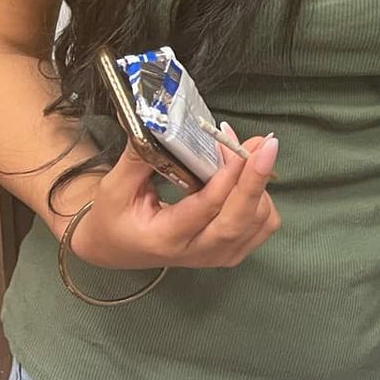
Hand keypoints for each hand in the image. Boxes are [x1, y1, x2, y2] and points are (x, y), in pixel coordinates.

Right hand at [67, 123, 279, 270]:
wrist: (115, 246)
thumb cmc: (114, 216)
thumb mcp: (114, 185)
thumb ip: (139, 156)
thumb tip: (160, 123)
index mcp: (165, 238)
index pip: (205, 208)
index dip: (227, 177)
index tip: (239, 146)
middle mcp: (196, 252)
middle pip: (240, 221)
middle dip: (257, 179)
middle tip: (265, 144)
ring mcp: (218, 255)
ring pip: (258, 222)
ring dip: (258, 183)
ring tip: (239, 150)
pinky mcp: (231, 251)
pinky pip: (263, 225)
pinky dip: (262, 195)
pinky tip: (244, 172)